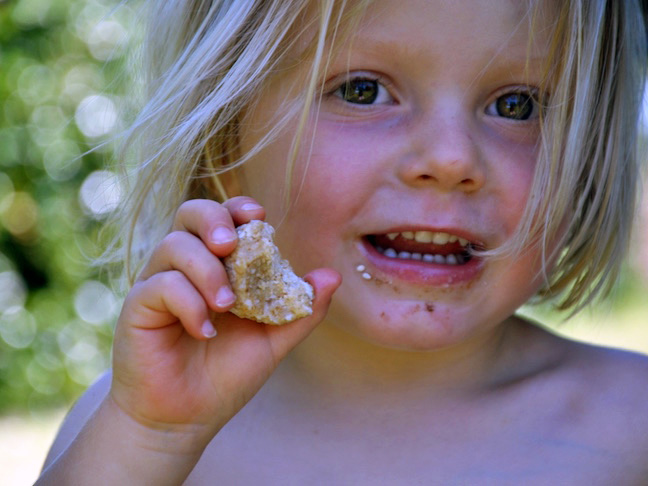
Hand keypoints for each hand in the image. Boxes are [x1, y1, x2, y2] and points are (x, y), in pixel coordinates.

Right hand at [109, 197, 340, 448]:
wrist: (185, 419)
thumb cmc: (225, 375)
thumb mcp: (273, 340)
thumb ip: (301, 309)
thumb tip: (334, 277)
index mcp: (215, 266)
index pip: (222, 219)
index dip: (238, 208)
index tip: (258, 216)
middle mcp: (184, 268)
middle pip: (189, 214)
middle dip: (214, 219)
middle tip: (232, 244)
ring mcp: (158, 284)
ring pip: (174, 246)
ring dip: (207, 270)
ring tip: (227, 304)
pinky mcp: (138, 307)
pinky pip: (161, 285)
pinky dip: (189, 303)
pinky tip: (204, 331)